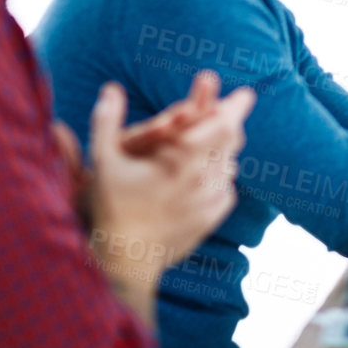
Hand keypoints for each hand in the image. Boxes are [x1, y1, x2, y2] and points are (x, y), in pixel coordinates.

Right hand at [87, 76, 252, 288]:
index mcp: (183, 162)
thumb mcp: (103, 162)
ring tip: (223, 133)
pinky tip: (212, 168)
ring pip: (230, 163)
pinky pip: (226, 186)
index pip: (224, 127)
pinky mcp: (214, 217)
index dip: (235, 108)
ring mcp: (211, 200)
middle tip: (237, 104)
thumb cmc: (111, 207)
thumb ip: (106, 120)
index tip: (245, 94)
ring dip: (227, 147)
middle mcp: (205, 180)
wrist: (126, 259)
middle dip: (233, 120)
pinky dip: (221, 173)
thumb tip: (111, 88)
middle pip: (232, 141)